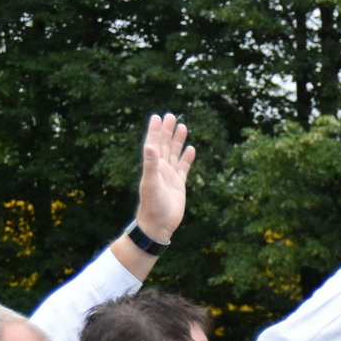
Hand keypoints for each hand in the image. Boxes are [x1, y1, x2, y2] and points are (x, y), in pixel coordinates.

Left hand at [136, 113, 193, 243]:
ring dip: (177, 141)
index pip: (153, 143)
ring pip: (174, 154)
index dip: (155, 130)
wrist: (159, 225)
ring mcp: (170, 176)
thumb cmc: (152, 205)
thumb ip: (150, 164)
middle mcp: (160, 168)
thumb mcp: (151, 183)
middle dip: (167, 131)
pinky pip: (183, 168)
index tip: (157, 117)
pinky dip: (187, 158)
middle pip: (164, 145)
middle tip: (171, 116)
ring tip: (182, 127)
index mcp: (152, 166)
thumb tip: (150, 145)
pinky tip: (190, 149)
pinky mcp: (179, 184)